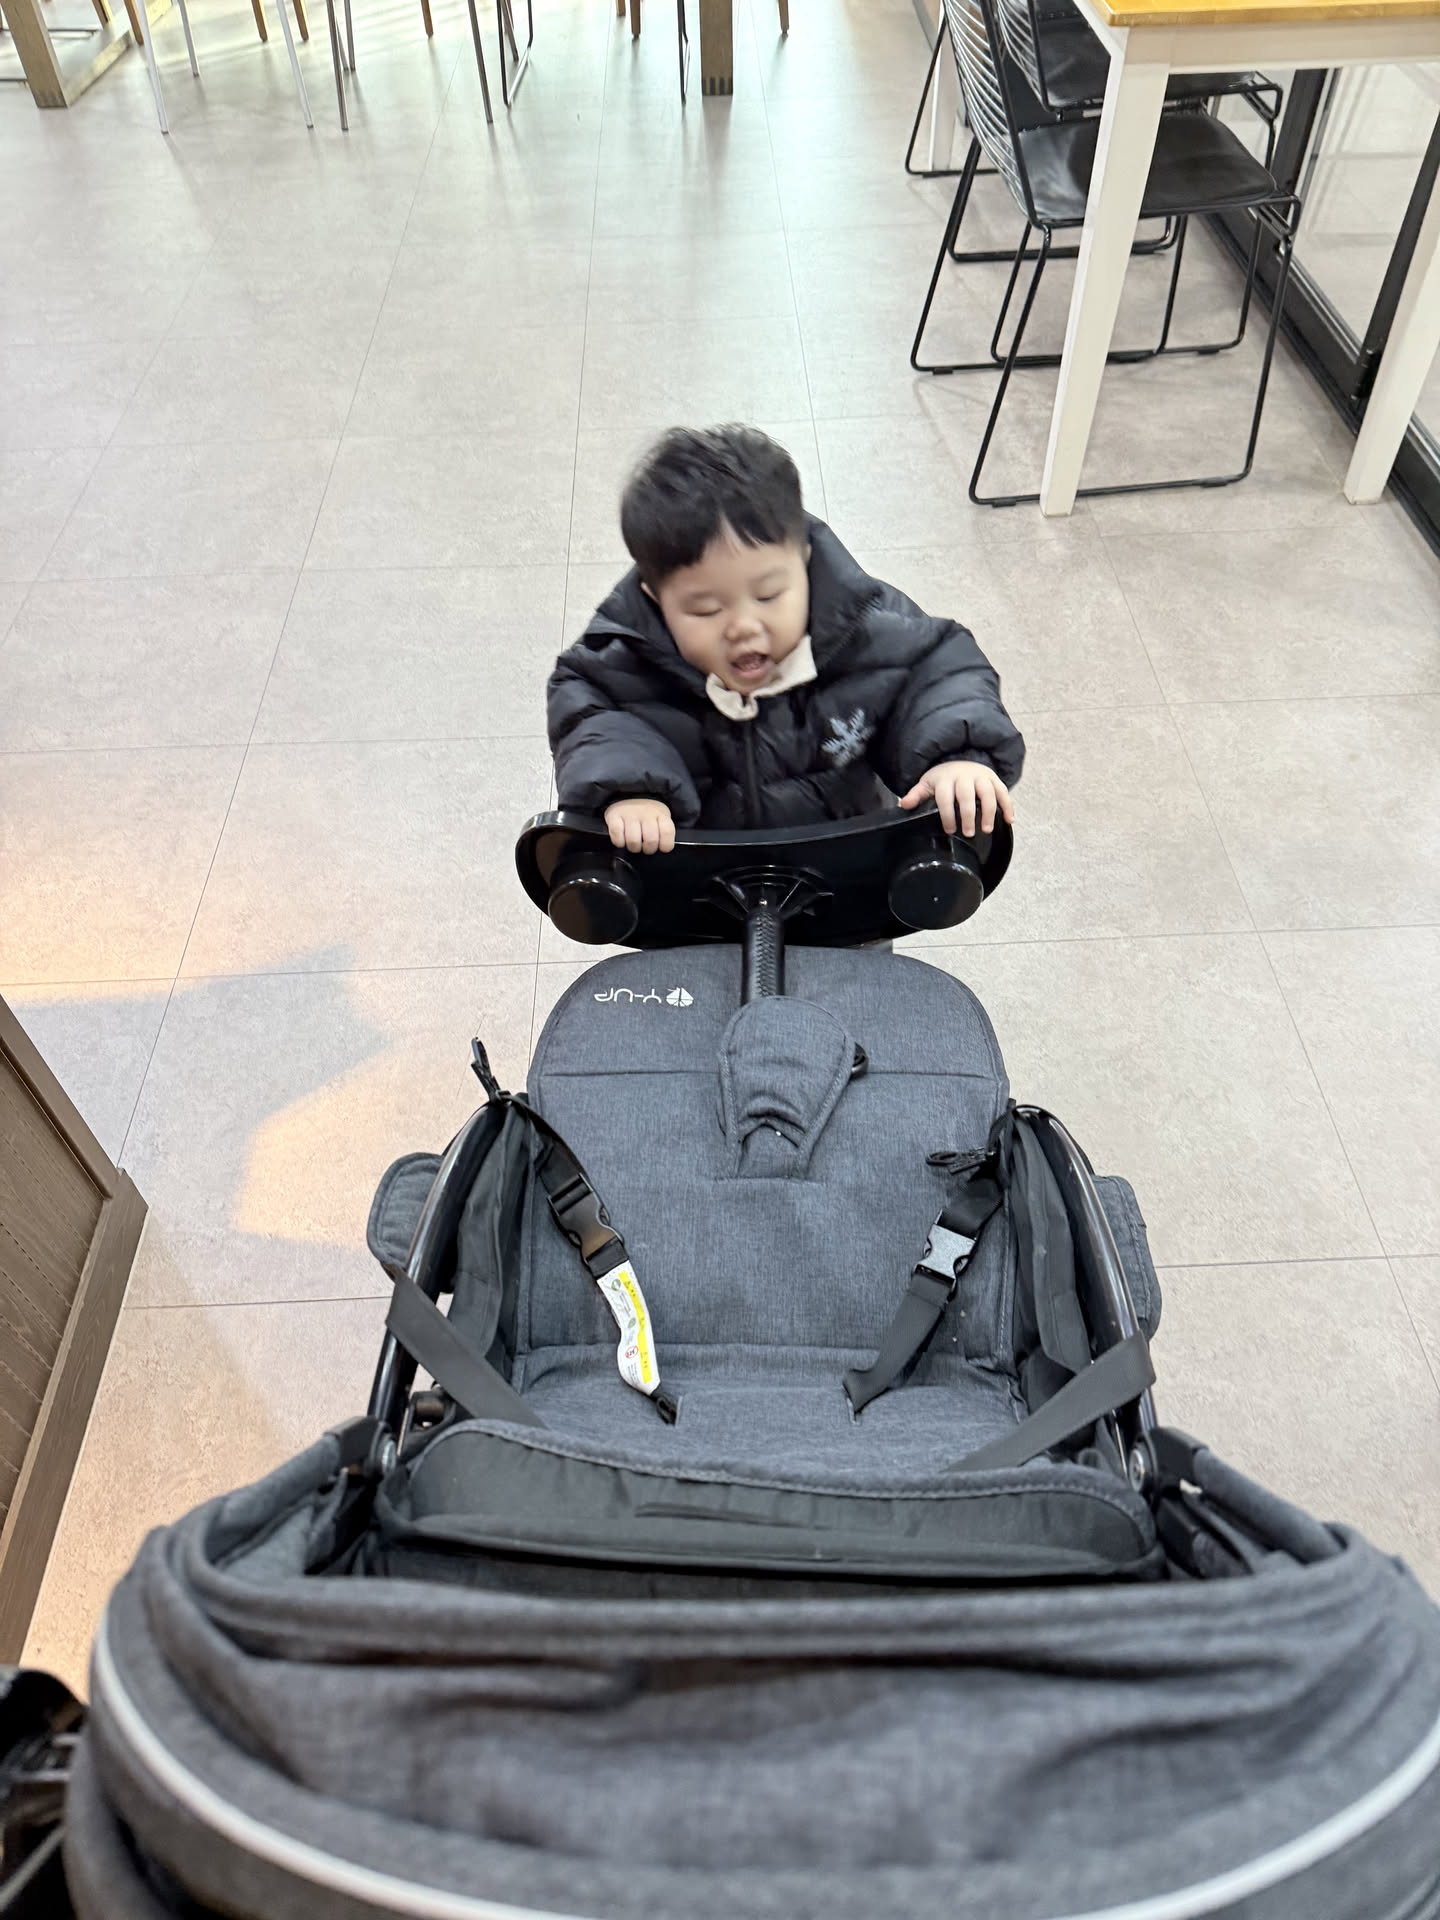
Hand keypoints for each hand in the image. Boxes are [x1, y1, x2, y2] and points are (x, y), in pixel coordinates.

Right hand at [604, 797, 675, 854]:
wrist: (626, 796)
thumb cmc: (645, 814)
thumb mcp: (660, 819)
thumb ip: (664, 832)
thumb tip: (664, 848)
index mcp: (660, 813)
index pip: (667, 832)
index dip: (665, 845)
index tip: (661, 847)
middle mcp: (645, 812)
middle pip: (651, 840)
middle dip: (648, 849)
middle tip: (645, 846)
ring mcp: (629, 813)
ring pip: (633, 841)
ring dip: (634, 847)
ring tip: (634, 843)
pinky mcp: (614, 816)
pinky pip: (618, 838)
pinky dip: (620, 843)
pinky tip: (622, 838)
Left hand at [899, 761, 1014, 837]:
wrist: (960, 760)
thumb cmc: (943, 778)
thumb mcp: (927, 784)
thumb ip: (917, 795)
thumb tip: (904, 805)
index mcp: (945, 778)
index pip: (945, 797)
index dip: (947, 814)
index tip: (950, 830)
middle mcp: (964, 776)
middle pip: (967, 796)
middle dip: (968, 815)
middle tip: (969, 833)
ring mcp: (981, 777)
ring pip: (988, 793)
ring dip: (990, 811)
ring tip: (987, 829)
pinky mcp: (994, 779)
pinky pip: (1003, 791)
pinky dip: (1008, 806)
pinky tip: (1010, 820)